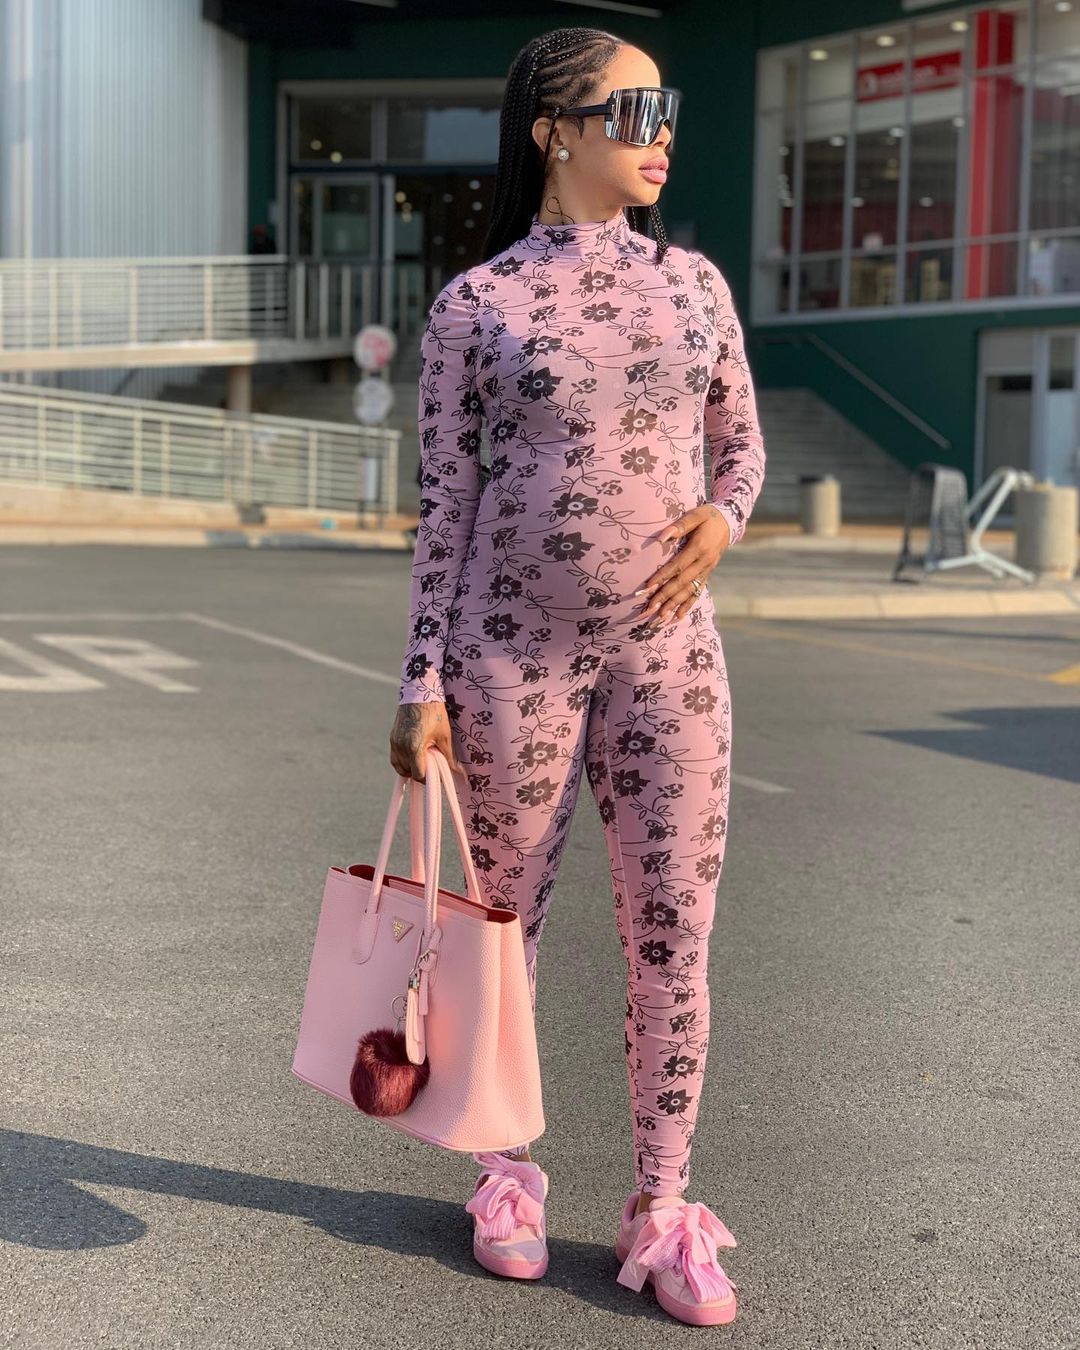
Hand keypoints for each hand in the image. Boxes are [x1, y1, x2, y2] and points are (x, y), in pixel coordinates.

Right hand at [389, 700, 466, 781]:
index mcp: (414, 748)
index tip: (435, 775)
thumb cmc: (434, 712)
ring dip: (409, 768)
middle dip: (419, 773)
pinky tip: (413, 758)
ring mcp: (395, 742)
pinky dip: (402, 762)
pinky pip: (394, 757)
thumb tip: (459, 771)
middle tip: (431, 768)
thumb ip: (449, 756)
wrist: (419, 692)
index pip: (418, 774)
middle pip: (407, 772)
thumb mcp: (444, 735)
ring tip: (423, 762)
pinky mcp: (392, 737)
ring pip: (399, 766)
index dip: (427, 779)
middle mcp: (401, 747)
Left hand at [635, 504, 730, 629]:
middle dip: (665, 597)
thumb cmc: (707, 516)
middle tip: (649, 609)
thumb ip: (679, 526)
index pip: (677, 566)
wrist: (729, 521)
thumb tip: (661, 538)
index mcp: (699, 548)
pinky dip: (687, 606)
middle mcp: (704, 563)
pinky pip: (697, 592)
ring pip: (689, 591)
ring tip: (660, 618)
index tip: (648, 588)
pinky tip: (677, 617)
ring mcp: (707, 570)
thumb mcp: (695, 515)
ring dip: (674, 605)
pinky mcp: (708, 574)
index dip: (662, 577)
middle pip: (682, 583)